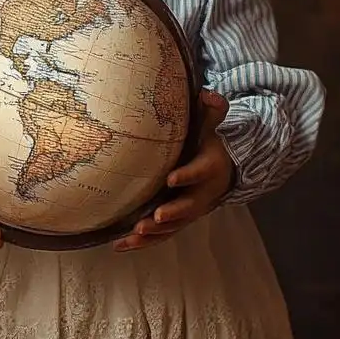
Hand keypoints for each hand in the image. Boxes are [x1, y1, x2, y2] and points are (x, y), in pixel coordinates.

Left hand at [114, 92, 232, 249]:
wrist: (219, 171)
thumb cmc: (206, 146)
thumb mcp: (211, 128)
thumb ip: (211, 112)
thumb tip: (206, 92)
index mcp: (208, 169)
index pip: (199, 172)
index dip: (187, 176)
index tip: (171, 178)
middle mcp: (200, 194)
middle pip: (188, 207)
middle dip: (172, 213)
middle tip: (155, 217)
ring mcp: (188, 212)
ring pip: (173, 227)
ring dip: (154, 233)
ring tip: (134, 234)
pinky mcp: (175, 223)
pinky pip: (160, 236)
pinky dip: (142, 243)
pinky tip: (120, 245)